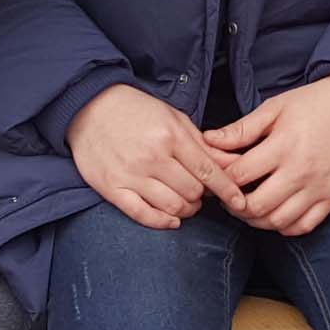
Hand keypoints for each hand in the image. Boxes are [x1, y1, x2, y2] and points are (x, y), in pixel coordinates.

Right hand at [65, 84, 246, 230]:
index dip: (228, 189)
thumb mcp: (173, 117)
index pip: (207, 171)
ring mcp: (130, 174)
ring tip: (186, 203)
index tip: (240, 200)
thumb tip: (231, 163)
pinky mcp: (111, 188)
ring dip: (186, 210)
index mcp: (170, 135)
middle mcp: (151, 157)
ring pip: (172, 206)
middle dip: (203, 196)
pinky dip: (162, 221)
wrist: (89, 107)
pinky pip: (142, 214)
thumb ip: (201, 143)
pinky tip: (171, 219)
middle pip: (192, 191)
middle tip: (200, 192)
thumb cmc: (135, 110)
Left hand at [202, 74, 329, 235]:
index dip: (220, 179)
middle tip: (228, 197)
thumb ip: (241, 129)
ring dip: (256, 220)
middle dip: (234, 206)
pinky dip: (284, 227)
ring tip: (248, 207)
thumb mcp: (274, 107)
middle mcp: (301, 171)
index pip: (240, 175)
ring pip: (278, 221)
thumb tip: (208, 140)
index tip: (215, 177)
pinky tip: (275, 214)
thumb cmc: (314, 103)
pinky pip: (304, 226)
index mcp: (283, 145)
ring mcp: (319, 188)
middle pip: (256, 206)